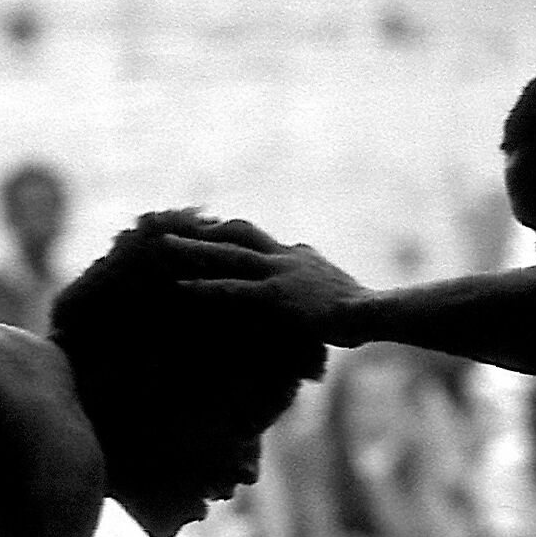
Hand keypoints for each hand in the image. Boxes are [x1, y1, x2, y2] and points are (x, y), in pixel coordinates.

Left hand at [159, 237, 370, 341]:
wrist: (372, 313)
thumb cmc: (360, 308)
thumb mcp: (335, 282)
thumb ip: (312, 266)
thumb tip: (303, 251)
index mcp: (297, 254)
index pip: (257, 236)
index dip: (228, 230)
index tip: (204, 226)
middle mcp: (284, 256)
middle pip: (238, 233)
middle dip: (205, 228)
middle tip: (174, 224)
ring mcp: (278, 274)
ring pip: (228, 254)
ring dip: (194, 249)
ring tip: (162, 245)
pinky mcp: (274, 296)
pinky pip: (232, 288)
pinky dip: (205, 287)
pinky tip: (181, 287)